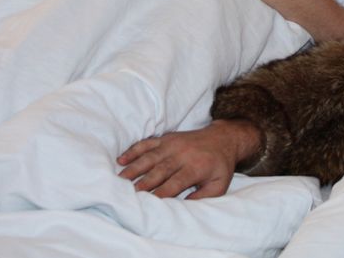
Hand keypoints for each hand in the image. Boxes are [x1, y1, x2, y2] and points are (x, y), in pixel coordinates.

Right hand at [117, 119, 262, 199]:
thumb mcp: (219, 184)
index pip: (175, 183)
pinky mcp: (166, 138)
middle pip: (160, 170)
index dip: (161, 193)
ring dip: (134, 167)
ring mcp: (172, 144)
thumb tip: (184, 206)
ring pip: (150, 157)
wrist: (223, 138)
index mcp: (195, 168)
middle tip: (128, 194)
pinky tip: (121, 159)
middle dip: (144, 182)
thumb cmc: (219, 166)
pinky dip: (133, 151)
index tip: (147, 204)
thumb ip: (204, 197)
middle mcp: (182, 155)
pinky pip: (147, 143)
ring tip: (120, 179)